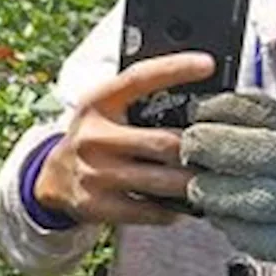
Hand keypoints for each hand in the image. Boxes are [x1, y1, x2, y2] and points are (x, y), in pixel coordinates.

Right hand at [35, 52, 214, 225]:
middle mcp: (94, 136)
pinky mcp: (98, 205)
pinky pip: (150, 211)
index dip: (175, 69)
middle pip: (164, 143)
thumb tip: (196, 100)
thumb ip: (139, 102)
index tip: (208, 64)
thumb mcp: (106, 111)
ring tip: (210, 179)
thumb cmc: (95, 136)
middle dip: (197, 149)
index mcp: (98, 103)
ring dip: (192, 183)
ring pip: (162, 181)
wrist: (54, 178)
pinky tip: (180, 204)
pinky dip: (172, 210)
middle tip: (221, 150)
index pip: (139, 78)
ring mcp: (95, 174)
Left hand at [179, 92, 275, 275]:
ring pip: (258, 197)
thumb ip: (266, 130)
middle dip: (216, 144)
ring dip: (215, 189)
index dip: (226, 106)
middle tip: (188, 145)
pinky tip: (217, 217)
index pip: (272, 111)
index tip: (197, 111)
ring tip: (196, 187)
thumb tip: (203, 116)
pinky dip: (229, 225)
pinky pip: (257, 237)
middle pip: (266, 150)